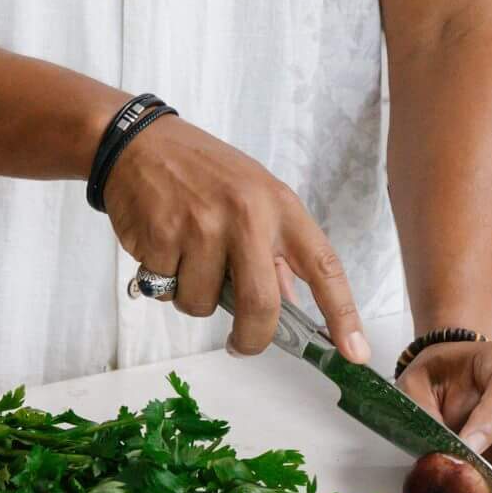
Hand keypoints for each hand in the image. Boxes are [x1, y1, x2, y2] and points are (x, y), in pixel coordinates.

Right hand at [105, 114, 368, 363]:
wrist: (136, 141)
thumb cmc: (199, 169)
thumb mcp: (251, 192)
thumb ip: (272, 245)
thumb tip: (290, 303)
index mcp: (278, 204)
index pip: (323, 265)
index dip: (342, 313)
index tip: (355, 351)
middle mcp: (246, 214)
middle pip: (262, 304)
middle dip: (252, 338)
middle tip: (241, 345)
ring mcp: (201, 225)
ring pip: (203, 303)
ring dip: (193, 297)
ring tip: (184, 258)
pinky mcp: (162, 235)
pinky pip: (166, 289)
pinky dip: (161, 279)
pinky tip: (159, 244)